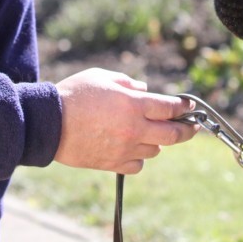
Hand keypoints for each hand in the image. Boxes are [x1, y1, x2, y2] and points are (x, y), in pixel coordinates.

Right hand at [53, 67, 198, 173]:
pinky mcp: (113, 163)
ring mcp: (125, 148)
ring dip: (157, 141)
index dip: (183, 107)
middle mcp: (134, 128)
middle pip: (173, 134)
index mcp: (133, 104)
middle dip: (188, 130)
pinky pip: (138, 164)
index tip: (189, 106)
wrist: (49, 124)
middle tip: (193, 128)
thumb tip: (144, 90)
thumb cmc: (74, 95)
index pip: (170, 107)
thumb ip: (127, 83)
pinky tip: (132, 148)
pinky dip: (139, 156)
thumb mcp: (102, 77)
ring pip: (156, 149)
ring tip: (149, 133)